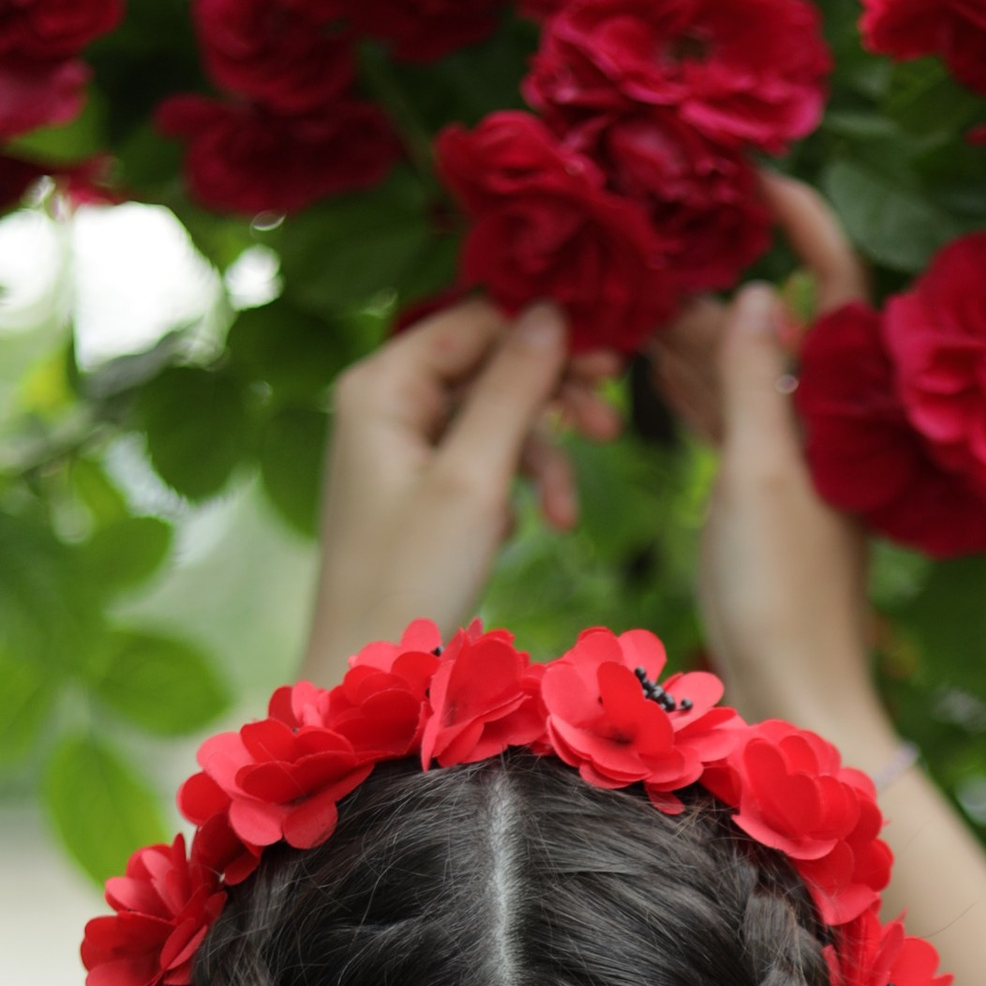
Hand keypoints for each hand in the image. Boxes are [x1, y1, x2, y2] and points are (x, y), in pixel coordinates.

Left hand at [302, 297, 618, 676]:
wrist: (371, 674)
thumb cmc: (410, 580)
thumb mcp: (473, 480)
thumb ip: (513, 390)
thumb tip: (553, 312)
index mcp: (381, 385)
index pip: (475, 321)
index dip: (543, 330)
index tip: (611, 355)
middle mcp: (385, 402)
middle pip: (488, 365)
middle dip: (552, 399)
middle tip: (614, 421)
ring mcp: (402, 445)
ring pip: (495, 418)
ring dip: (544, 459)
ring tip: (569, 516)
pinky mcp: (421, 485)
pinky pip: (484, 458)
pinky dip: (519, 487)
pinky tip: (533, 528)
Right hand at [650, 176, 890, 757]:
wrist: (794, 699)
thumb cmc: (781, 594)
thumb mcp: (759, 474)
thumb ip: (753, 380)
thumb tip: (759, 289)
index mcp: (842, 409)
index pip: (834, 286)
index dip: (806, 224)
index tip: (762, 175)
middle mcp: (828, 424)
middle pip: (781, 323)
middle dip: (724, 277)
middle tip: (658, 242)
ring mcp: (796, 460)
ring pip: (747, 370)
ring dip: (697, 331)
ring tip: (639, 290)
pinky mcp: (765, 495)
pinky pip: (730, 417)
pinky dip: (695, 386)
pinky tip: (653, 357)